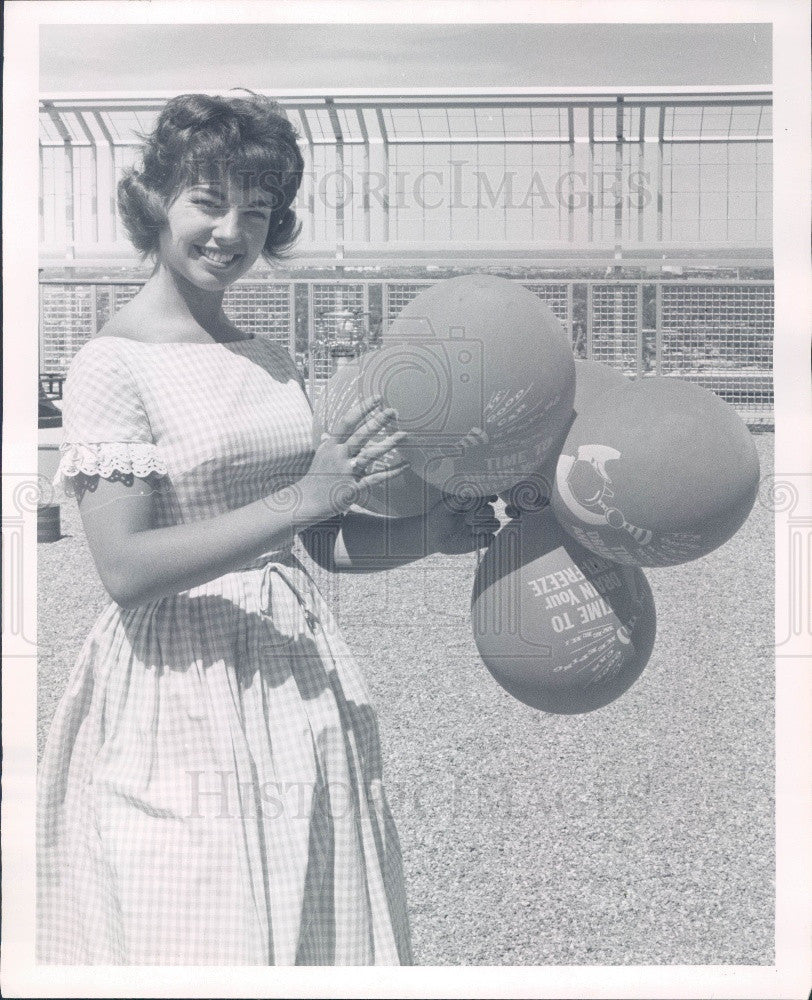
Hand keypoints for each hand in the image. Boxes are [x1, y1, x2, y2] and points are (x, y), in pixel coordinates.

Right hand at [300, 396, 409, 522]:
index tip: (377, 398)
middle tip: (394, 411)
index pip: (347, 422)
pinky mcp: (354, 487)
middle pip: (360, 434)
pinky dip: (392, 472)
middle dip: (377, 421)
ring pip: (370, 454)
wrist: (308, 501)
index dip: (362, 408)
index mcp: (332, 445)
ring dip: (388, 444)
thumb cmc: (317, 477)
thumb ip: (329, 444)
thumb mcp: (321, 456)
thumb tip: (329, 434)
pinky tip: (405, 465)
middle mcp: (339, 455)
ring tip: (404, 435)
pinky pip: (376, 478)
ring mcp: (346, 471)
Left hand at [425, 494, 499, 555]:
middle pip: (491, 511)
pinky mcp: (480, 540)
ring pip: (495, 524)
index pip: (486, 497)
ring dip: (486, 526)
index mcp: (472, 503)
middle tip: (467, 519)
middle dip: (482, 514)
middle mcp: (479, 514)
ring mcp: (481, 527)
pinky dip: (487, 538)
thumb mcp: (445, 507)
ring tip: (472, 529)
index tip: (483, 500)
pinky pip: (491, 538)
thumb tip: (469, 495)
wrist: (433, 536)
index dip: (488, 498)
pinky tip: (475, 537)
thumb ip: (457, 500)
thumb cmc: (438, 517)